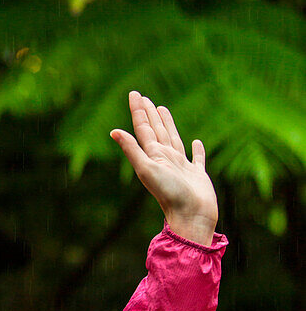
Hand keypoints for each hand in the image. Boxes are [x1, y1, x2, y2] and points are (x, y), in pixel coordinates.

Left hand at [110, 91, 217, 245]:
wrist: (191, 216)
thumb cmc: (169, 194)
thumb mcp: (147, 169)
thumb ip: (132, 150)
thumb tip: (113, 131)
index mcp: (153, 155)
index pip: (143, 128)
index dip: (138, 111)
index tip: (134, 94)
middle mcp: (165, 158)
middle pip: (156, 130)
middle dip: (149, 114)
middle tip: (144, 97)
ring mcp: (181, 166)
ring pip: (173, 139)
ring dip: (168, 124)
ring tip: (163, 110)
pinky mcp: (197, 175)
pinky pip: (197, 158)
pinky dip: (197, 149)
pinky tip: (196, 142)